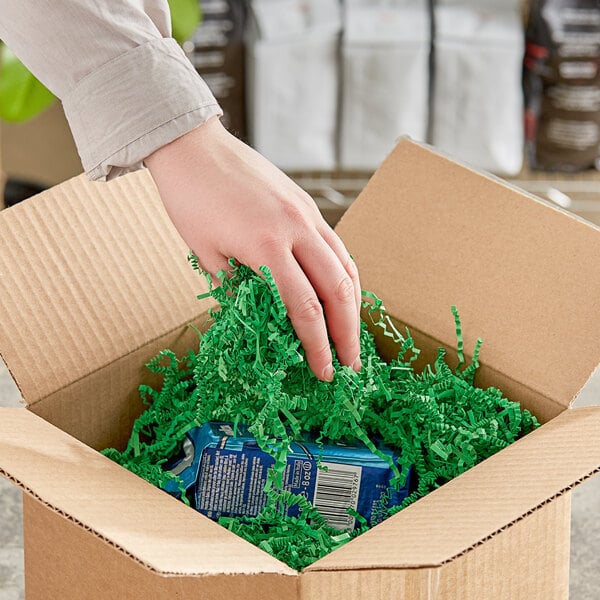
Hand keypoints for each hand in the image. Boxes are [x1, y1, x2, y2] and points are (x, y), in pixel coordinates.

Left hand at [145, 116, 361, 380]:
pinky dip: (344, 274)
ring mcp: (307, 214)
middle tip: (350, 364)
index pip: (304, 308)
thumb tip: (259, 318)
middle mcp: (296, 229)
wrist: (194, 147)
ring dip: (352, 306)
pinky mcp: (307, 205)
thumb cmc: (191, 200)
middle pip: (337, 290)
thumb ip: (237, 288)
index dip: (316, 345)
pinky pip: (336, 246)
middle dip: (347, 333)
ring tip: (352, 334)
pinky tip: (342, 293)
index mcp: (265, 246)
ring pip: (345, 266)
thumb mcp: (206, 253)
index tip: (323, 372)